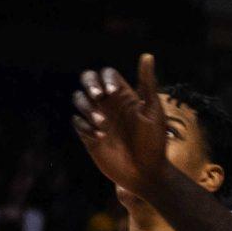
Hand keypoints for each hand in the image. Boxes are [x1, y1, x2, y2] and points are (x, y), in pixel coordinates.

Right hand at [71, 53, 170, 198]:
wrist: (146, 174)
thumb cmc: (154, 143)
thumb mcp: (153, 111)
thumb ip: (147, 83)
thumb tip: (147, 55)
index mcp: (124, 96)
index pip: (107, 74)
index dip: (106, 78)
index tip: (111, 93)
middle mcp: (109, 105)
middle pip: (88, 81)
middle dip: (89, 84)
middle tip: (97, 96)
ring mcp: (98, 120)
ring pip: (79, 99)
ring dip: (87, 108)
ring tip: (103, 126)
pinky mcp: (89, 136)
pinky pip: (77, 122)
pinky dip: (84, 125)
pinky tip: (99, 137)